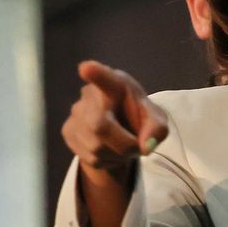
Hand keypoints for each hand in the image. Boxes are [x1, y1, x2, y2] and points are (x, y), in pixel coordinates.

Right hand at [62, 60, 168, 226]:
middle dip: (120, 144)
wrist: (122, 137)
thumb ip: (159, 131)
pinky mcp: (68, 132)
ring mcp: (76, 115)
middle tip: (135, 148)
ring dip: (114, 153)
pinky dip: (103, 159)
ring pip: (94, 146)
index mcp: (118, 85)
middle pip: (100, 128)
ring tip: (123, 147)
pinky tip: (107, 152)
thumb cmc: (143, 123)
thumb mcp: (159, 125)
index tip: (86, 67)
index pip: (105, 78)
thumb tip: (148, 145)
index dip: (97, 74)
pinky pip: (87, 155)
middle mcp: (92, 96)